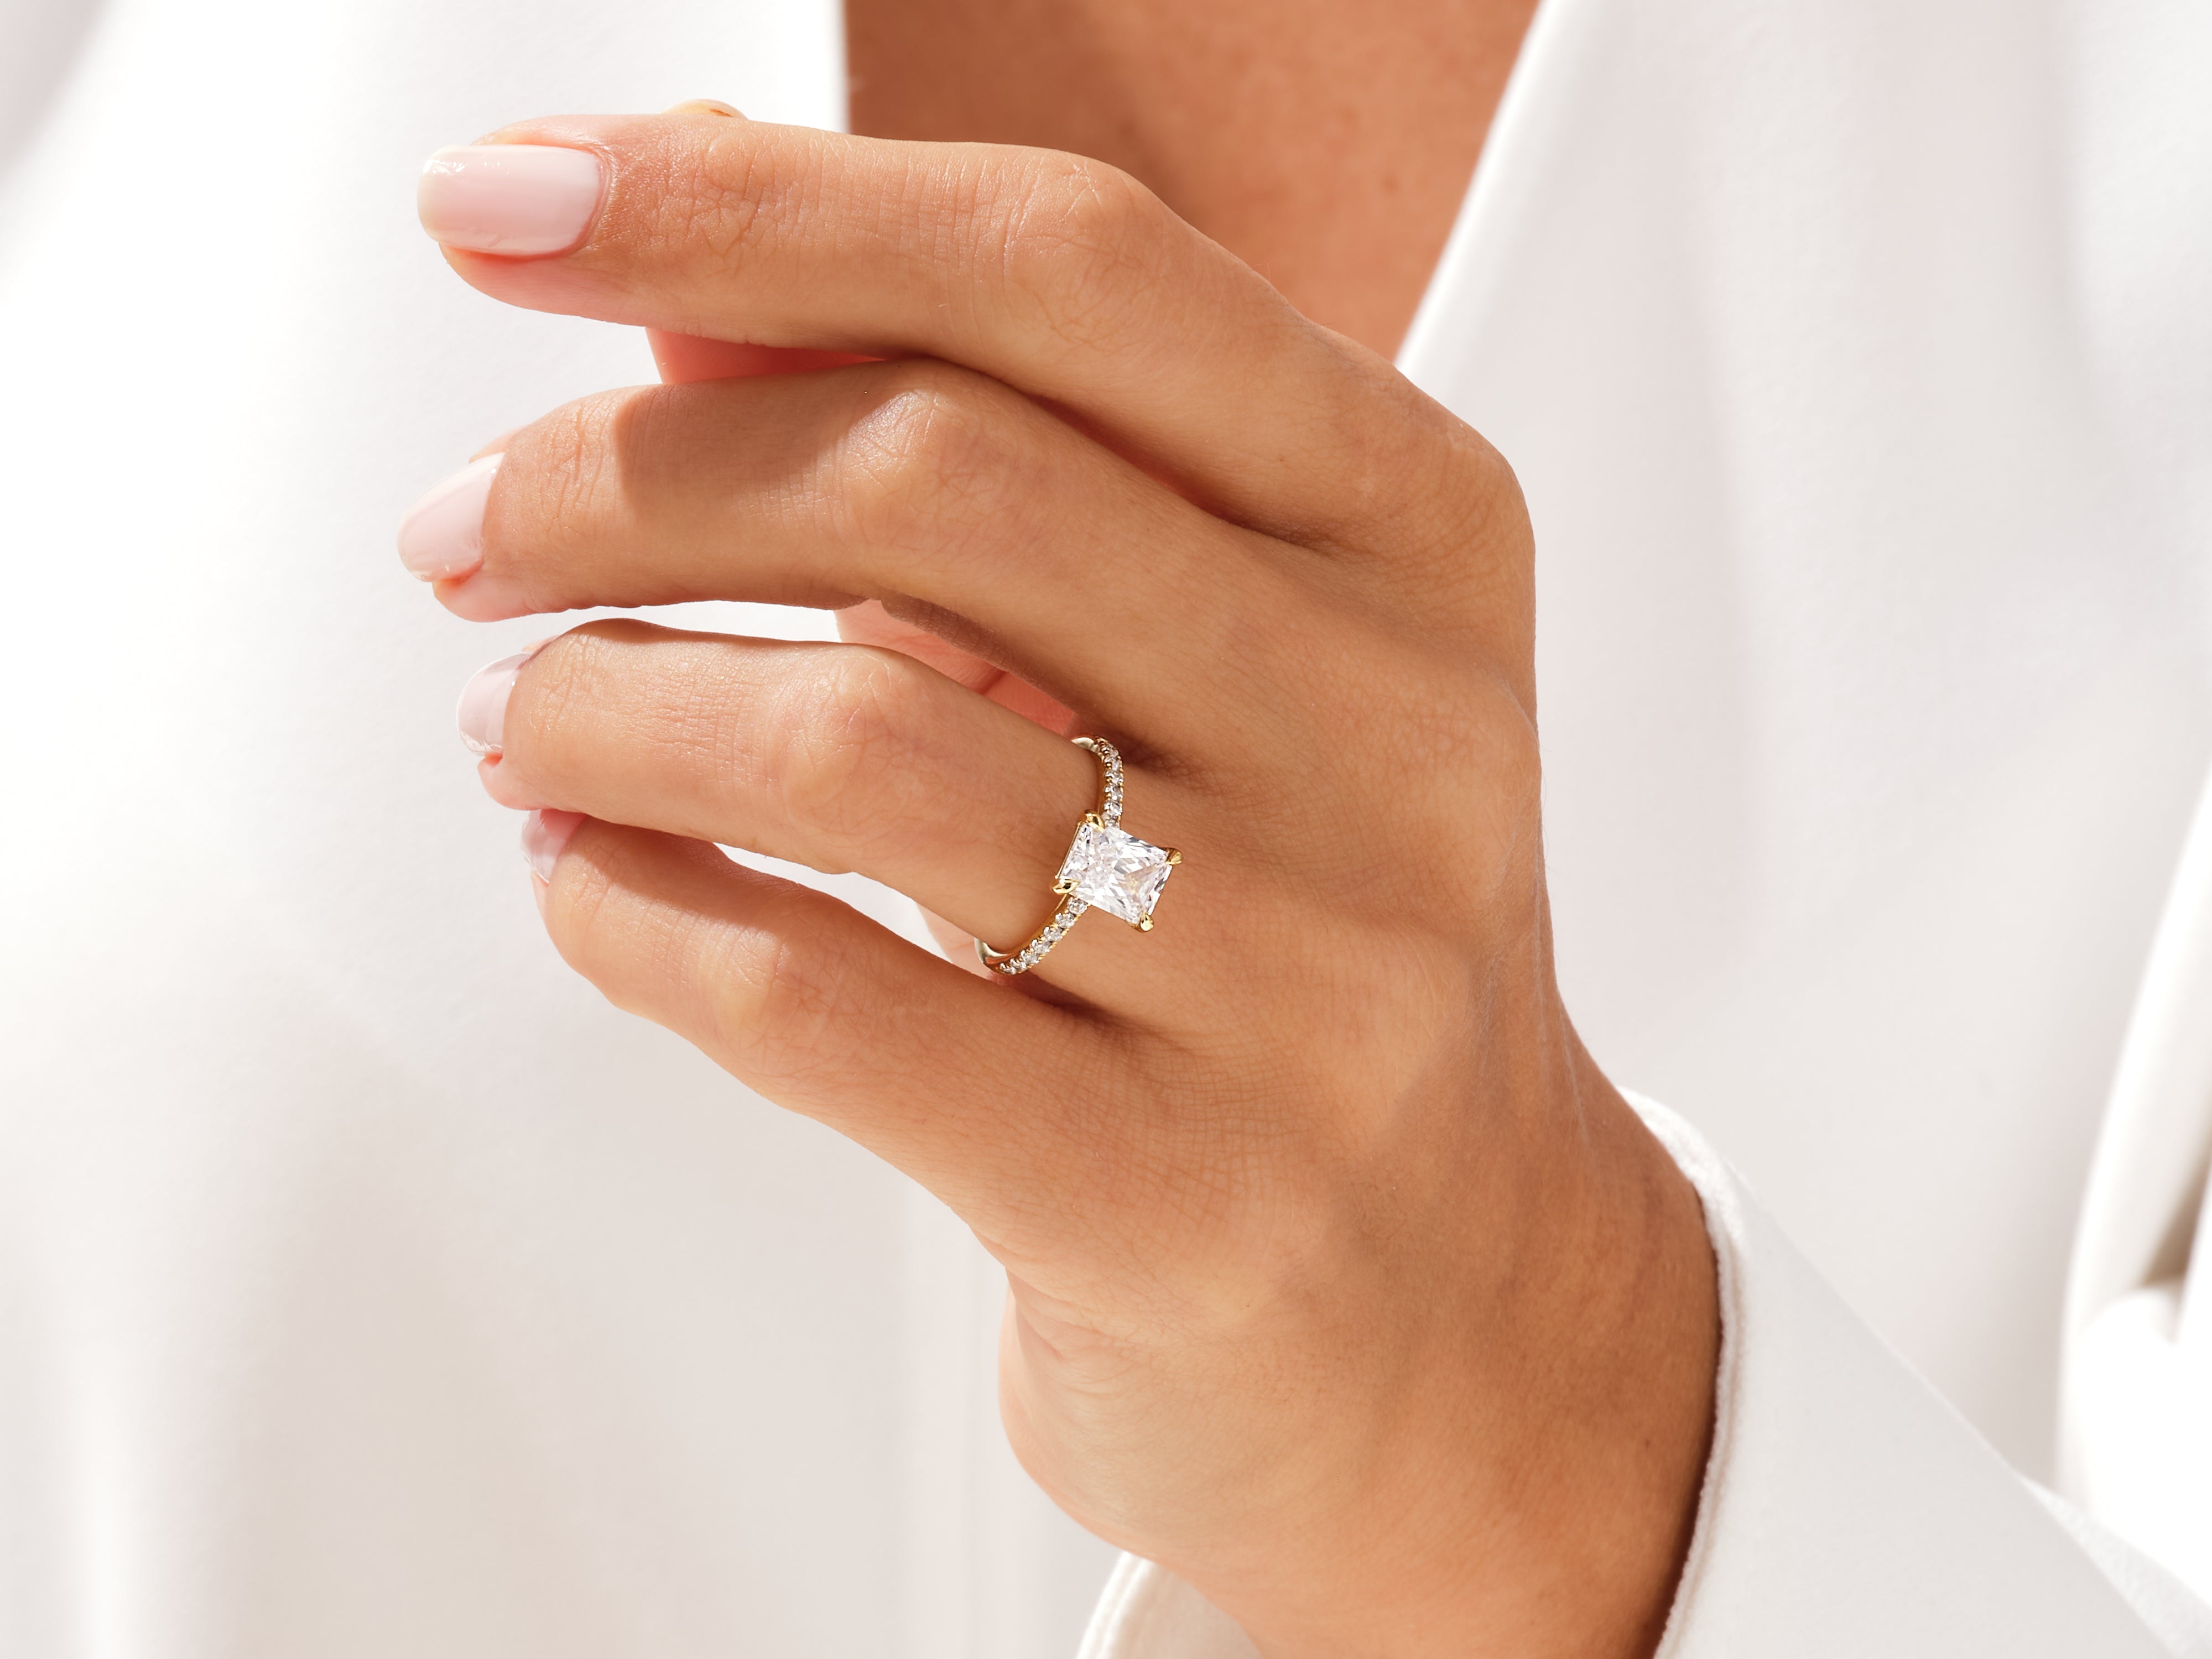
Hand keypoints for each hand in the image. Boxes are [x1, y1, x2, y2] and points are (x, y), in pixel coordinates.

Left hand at [405, 109, 1716, 1658]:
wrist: (1459, 1299)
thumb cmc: (1303, 938)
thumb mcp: (1214, 647)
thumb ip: (984, 446)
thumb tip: (685, 295)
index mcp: (1414, 534)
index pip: (1071, 271)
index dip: (758, 208)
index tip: (512, 205)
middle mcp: (1395, 732)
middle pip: (937, 479)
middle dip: (621, 480)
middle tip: (472, 530)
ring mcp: (1310, 978)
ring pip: (857, 742)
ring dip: (604, 703)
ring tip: (524, 717)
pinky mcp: (1180, 1196)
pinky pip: (819, 1006)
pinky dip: (635, 913)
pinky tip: (589, 882)